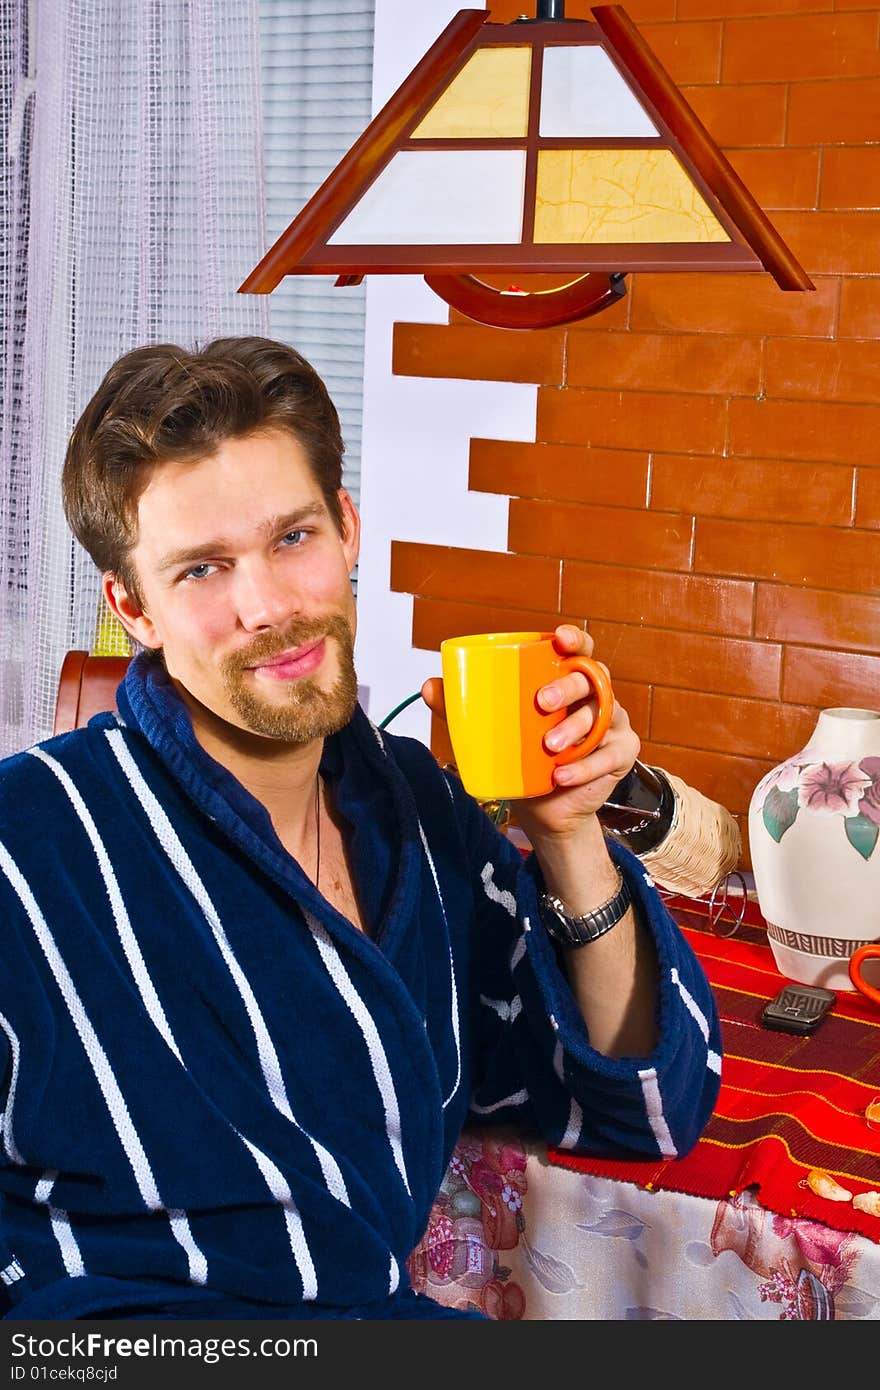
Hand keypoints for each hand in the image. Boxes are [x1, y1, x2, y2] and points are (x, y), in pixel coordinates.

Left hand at [422, 625, 639, 839]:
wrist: (544, 808)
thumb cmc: (522, 759)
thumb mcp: (492, 731)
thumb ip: (462, 708)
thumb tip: (428, 686)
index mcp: (568, 681)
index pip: (580, 650)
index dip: (575, 640)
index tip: (560, 640)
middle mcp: (596, 697)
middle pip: (591, 680)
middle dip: (568, 687)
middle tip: (541, 702)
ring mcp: (614, 724)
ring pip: (602, 717)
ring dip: (575, 730)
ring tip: (549, 747)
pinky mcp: (623, 754)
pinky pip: (609, 755)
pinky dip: (585, 766)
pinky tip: (561, 775)